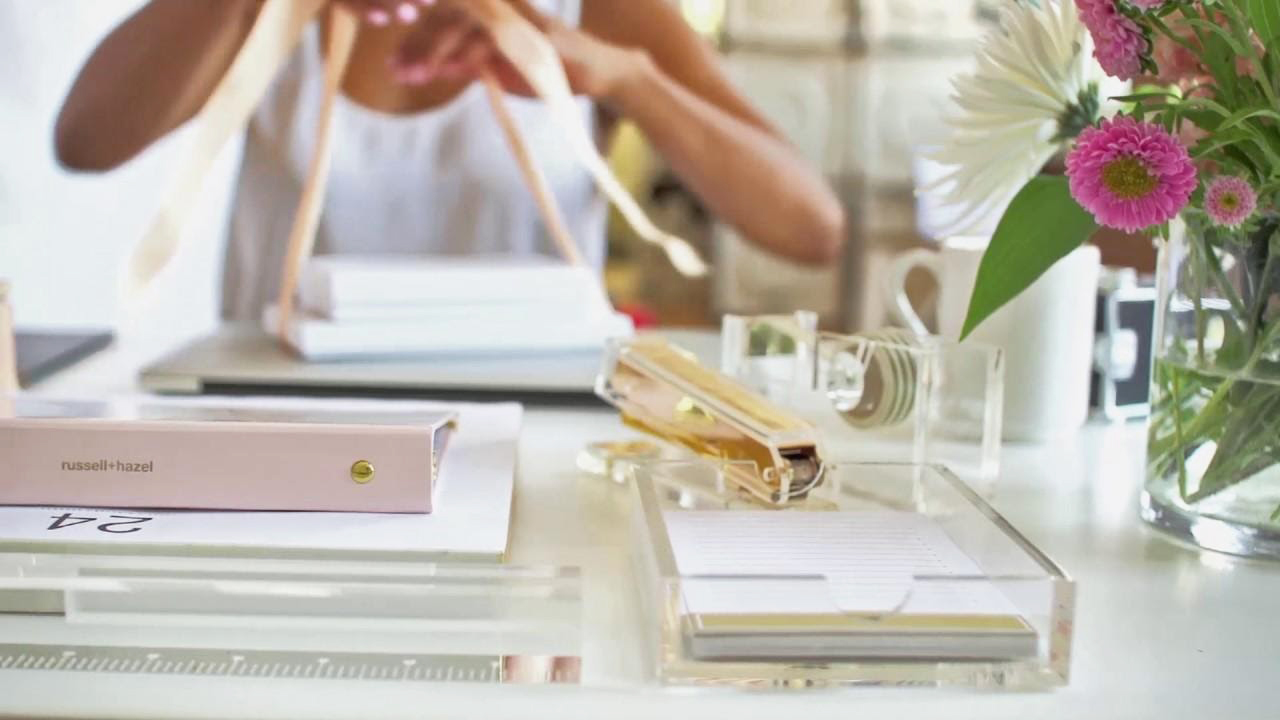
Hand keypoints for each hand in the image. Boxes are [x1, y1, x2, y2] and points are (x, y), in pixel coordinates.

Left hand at [338, 0, 649, 101]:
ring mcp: (514, 17)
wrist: (597, 72)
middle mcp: (501, 6)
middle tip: (393, 70)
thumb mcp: (500, 67)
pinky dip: (461, 56)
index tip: (394, 61)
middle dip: (415, 42)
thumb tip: (434, 66)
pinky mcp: (527, 33)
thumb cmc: (550, 68)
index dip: (416, 33)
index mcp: (491, 11)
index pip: (444, 13)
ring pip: (460, 24)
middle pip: (445, 13)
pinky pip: (486, 41)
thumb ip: (468, 61)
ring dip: (431, 51)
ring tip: (411, 76)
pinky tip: (442, 71)